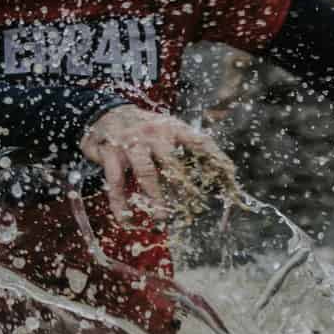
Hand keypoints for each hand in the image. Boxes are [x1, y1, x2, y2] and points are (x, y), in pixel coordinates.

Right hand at [79, 105, 234, 221]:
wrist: (106, 113)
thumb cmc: (145, 128)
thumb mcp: (168, 130)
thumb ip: (189, 148)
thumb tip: (223, 171)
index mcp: (172, 127)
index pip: (198, 141)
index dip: (214, 157)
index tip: (228, 176)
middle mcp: (153, 134)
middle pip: (172, 161)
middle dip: (184, 185)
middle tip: (194, 206)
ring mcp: (131, 143)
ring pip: (146, 173)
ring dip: (155, 197)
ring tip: (163, 217)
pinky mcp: (111, 154)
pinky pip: (116, 183)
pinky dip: (120, 203)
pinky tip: (126, 219)